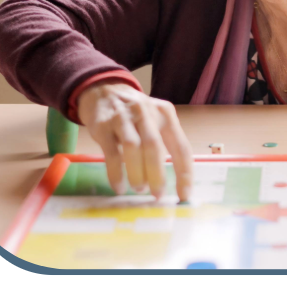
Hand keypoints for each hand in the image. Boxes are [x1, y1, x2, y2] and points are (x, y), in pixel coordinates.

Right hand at [76, 82, 193, 201]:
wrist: (101, 90)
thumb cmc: (133, 113)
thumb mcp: (153, 119)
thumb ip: (163, 142)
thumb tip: (168, 180)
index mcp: (165, 114)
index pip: (180, 146)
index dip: (184, 174)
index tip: (184, 195)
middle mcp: (145, 113)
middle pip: (154, 146)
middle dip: (157, 175)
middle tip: (157, 195)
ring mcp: (122, 117)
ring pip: (132, 147)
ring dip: (137, 173)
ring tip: (139, 189)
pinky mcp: (103, 125)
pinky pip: (111, 152)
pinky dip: (116, 172)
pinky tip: (119, 186)